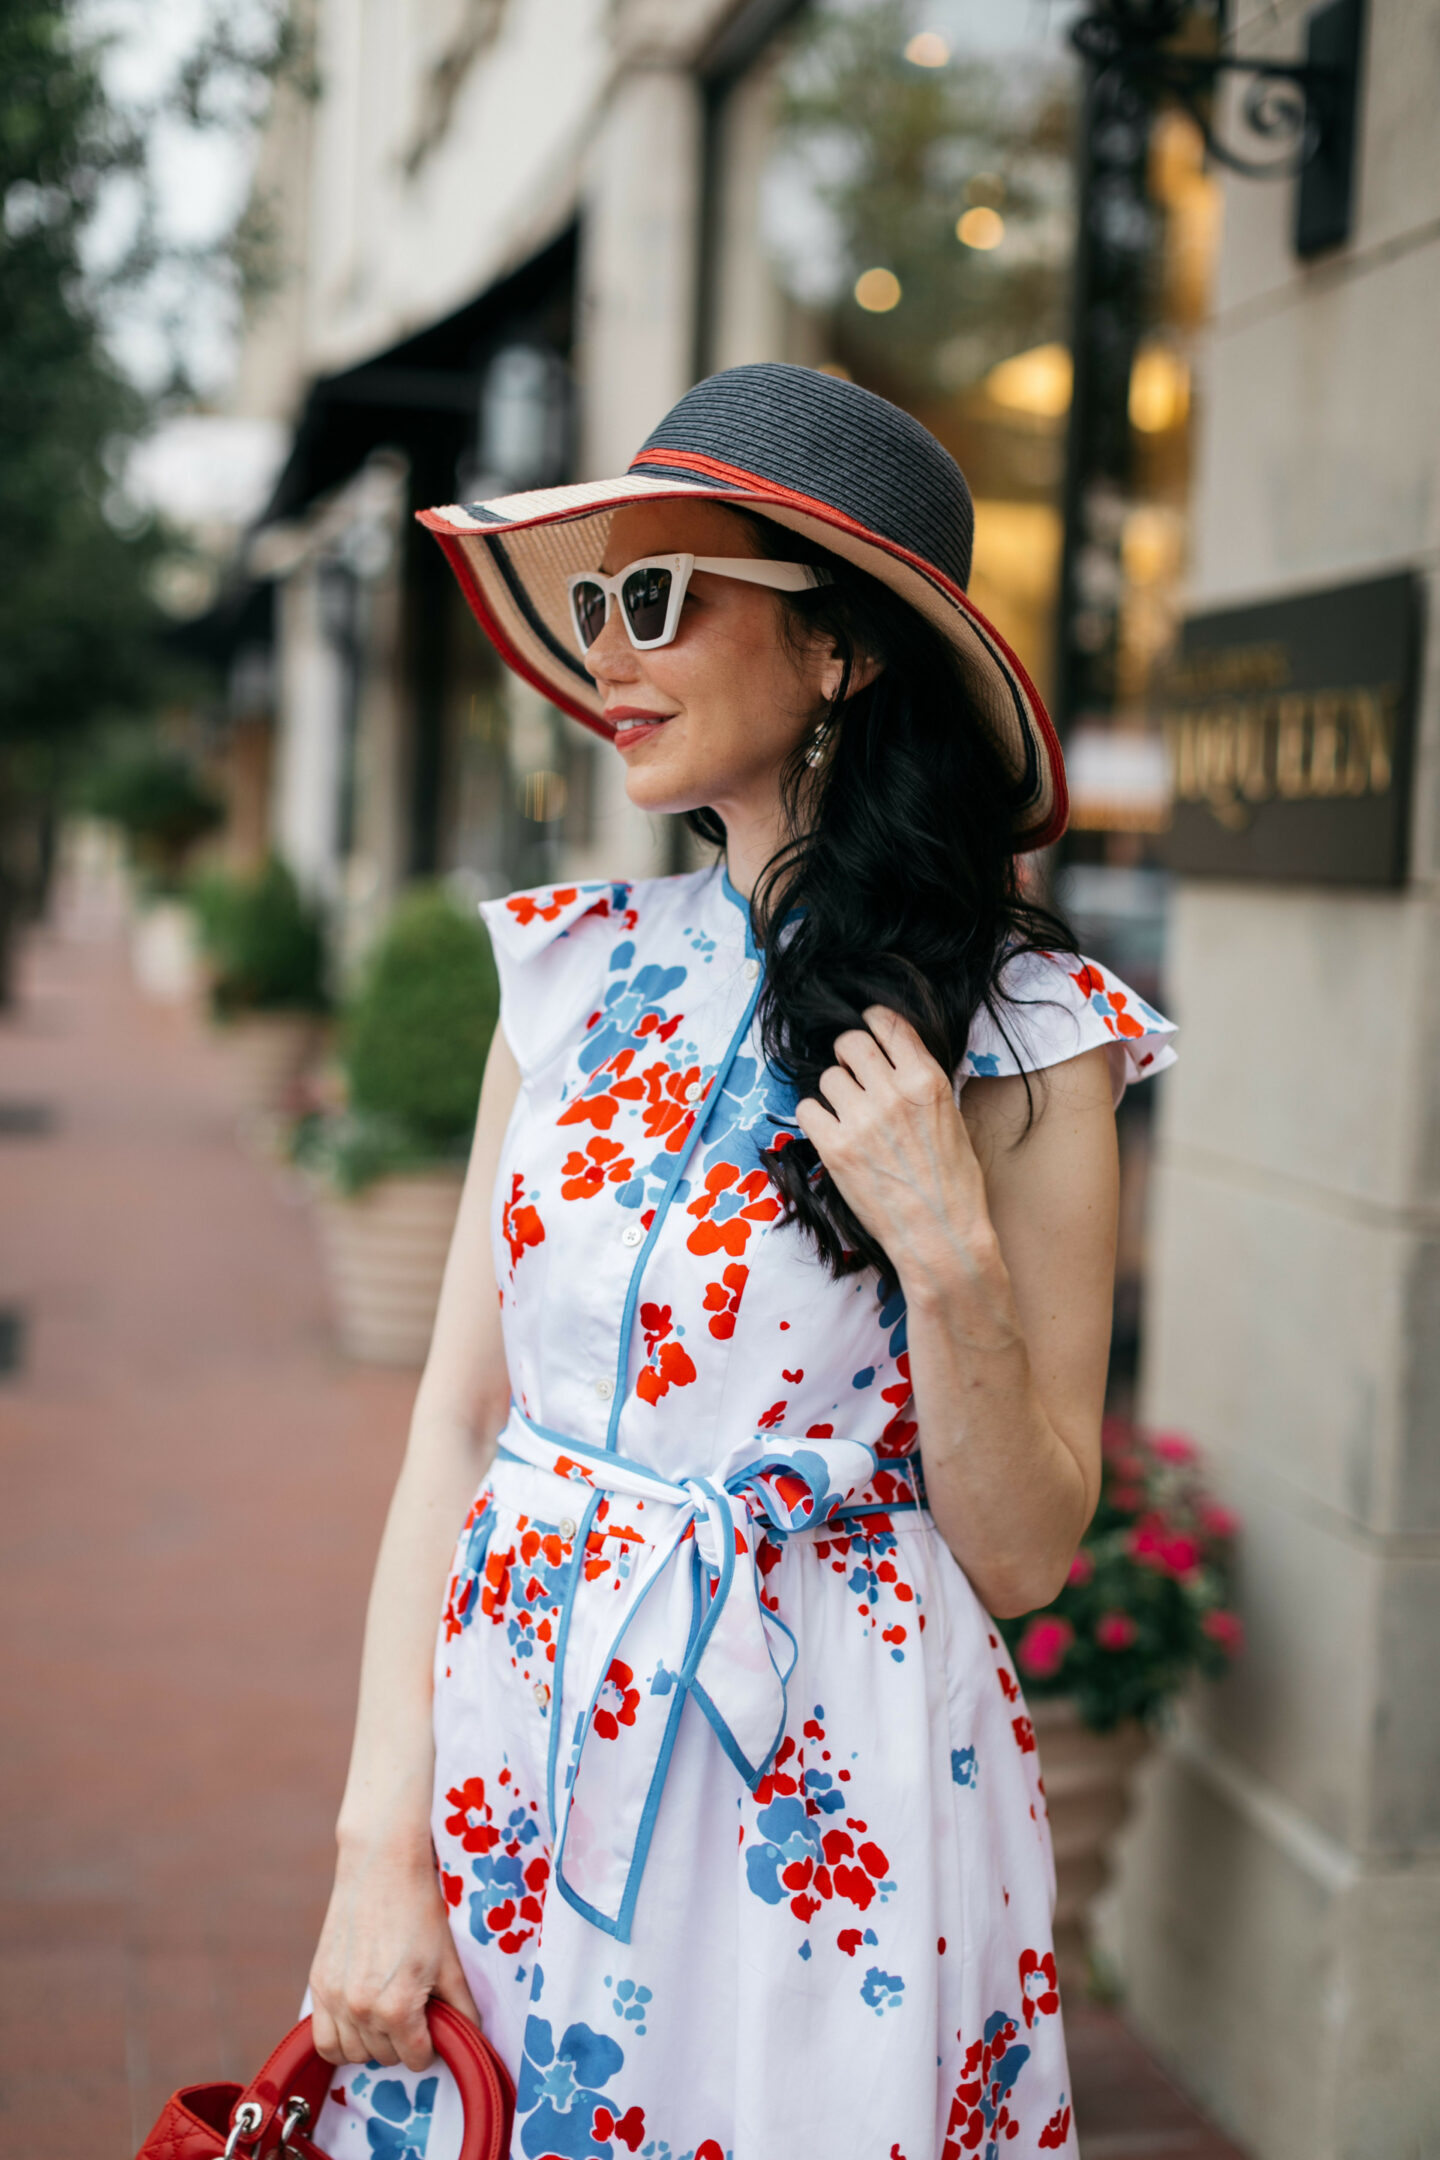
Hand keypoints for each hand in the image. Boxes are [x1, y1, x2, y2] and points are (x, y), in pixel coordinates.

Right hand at [309, 1835, 481, 2070]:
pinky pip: (323, 2041)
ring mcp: (334, 1998)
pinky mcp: (318, 1984)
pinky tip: (358, 2022)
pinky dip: (341, 2041)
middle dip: (403, 2042)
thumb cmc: (420, 1909)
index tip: (434, 2028)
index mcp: (397, 2007)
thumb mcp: (449, 1961)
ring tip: (388, 2015)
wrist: (382, 1866)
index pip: (416, 2058)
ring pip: (353, 2054)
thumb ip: (461, 2008)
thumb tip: (470, 2037)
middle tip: (414, 2013)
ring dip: (372, 2043)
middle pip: (385, 2058)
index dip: (431, 2046)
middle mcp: (361, 2009)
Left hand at [794, 1006, 996, 1294]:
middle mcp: (893, 1094)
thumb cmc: (953, 1184)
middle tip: (854, 1074)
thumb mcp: (951, 1119)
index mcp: (927, 1081)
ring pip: (828, 1076)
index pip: (889, 1024)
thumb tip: (892, 1059)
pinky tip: (833, 1132)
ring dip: (835, 1091)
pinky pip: (807, 1109)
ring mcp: (861, 1120)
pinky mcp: (835, 1148)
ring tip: (849, 1114)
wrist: (940, 1235)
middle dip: (850, 1055)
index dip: (873, 1021)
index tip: (868, 1027)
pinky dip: (816, 1118)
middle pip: (850, 1042)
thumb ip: (920, 1084)